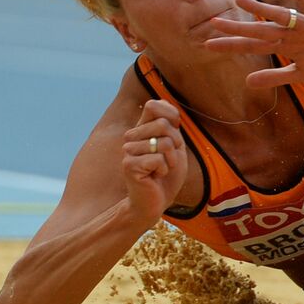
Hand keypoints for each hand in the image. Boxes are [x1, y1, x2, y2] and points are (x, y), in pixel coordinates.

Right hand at [122, 99, 187, 222]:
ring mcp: (128, 150)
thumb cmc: (167, 175)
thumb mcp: (175, 146)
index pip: (154, 105)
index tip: (175, 132)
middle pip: (163, 124)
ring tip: (161, 170)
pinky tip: (155, 177)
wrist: (155, 201)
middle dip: (176, 145)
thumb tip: (161, 102)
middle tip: (168, 160)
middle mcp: (131, 136)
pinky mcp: (129, 165)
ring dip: (171, 160)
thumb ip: (171, 126)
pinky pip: (159, 159)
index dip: (171, 114)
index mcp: (142, 129)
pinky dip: (165, 169)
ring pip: (165, 143)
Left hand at [205, 0, 303, 88]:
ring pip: (279, 16)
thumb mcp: (301, 75)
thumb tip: (246, 82)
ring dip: (259, 8)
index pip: (253, 45)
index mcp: (285, 47)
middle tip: (212, 22)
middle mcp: (291, 34)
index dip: (232, 45)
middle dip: (237, 27)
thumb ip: (275, 77)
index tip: (208, 45)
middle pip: (260, 30)